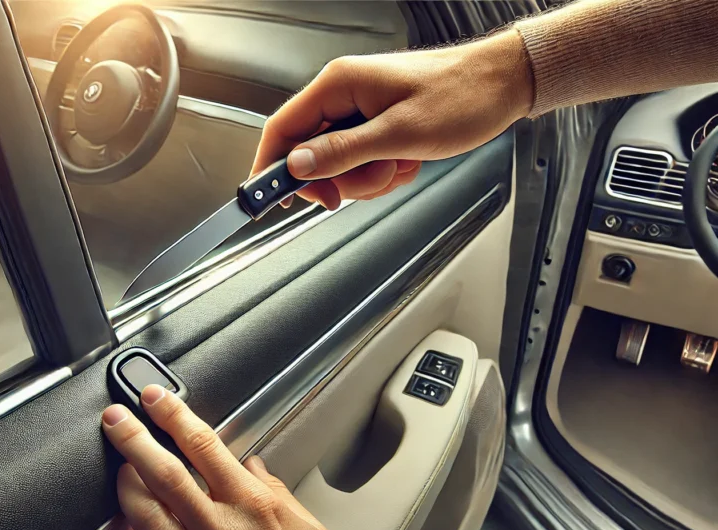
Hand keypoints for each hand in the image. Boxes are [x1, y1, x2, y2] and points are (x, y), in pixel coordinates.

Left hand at [100, 385, 352, 529]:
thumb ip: (277, 494)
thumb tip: (253, 469)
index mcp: (254, 508)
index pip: (203, 446)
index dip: (173, 415)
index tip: (154, 398)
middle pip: (162, 474)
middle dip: (133, 439)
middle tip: (115, 420)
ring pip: (144, 518)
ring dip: (126, 489)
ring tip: (122, 473)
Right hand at [254, 29, 532, 210]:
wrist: (503, 85)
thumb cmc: (461, 96)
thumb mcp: (398, 134)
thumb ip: (342, 153)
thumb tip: (297, 166)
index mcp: (338, 85)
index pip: (282, 129)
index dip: (270, 168)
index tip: (269, 201)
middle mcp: (343, 96)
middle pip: (309, 154)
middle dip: (338, 179)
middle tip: (370, 180)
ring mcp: (359, 111)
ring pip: (337, 165)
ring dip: (367, 178)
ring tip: (399, 163)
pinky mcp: (376, 125)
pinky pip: (361, 163)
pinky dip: (382, 172)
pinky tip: (406, 160)